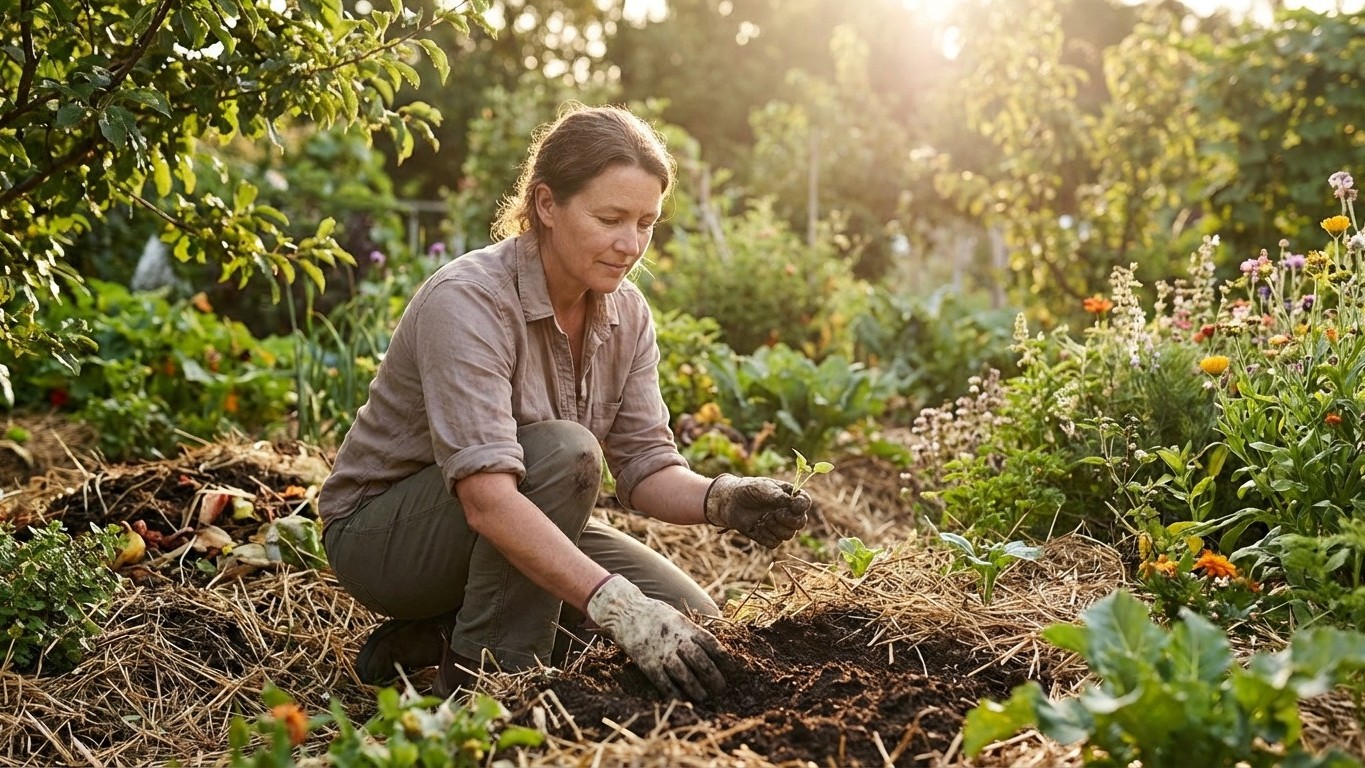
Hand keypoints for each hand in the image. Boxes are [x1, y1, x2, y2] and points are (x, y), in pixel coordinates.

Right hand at [585, 575, 729, 700]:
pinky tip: (682, 699)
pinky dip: (674, 693)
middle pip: (701, 662)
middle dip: (714, 677)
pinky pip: (664, 683)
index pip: (711, 644)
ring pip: (685, 675)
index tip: (732, 668)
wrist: (625, 612)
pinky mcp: (648, 664)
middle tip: (721, 688)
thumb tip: (710, 647)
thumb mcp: (677, 616)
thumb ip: (691, 631)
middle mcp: (676, 640)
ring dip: (697, 689)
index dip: (724, 658)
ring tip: (704, 697)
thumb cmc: (654, 614)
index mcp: (686, 627)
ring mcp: (662, 653)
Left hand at [704, 474, 811, 548]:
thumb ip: (776, 495)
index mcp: (790, 497)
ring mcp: (779, 526)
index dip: (801, 506)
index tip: (793, 505)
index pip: (805, 503)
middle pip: (800, 523)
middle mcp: (788, 513)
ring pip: (788, 535)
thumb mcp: (762, 487)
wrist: (730, 502)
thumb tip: (791, 502)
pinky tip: (757, 526)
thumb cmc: (748, 490)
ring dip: (775, 527)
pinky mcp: (769, 537)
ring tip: (763, 518)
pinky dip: (765, 535)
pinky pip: (774, 543)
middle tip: (774, 513)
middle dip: (788, 520)